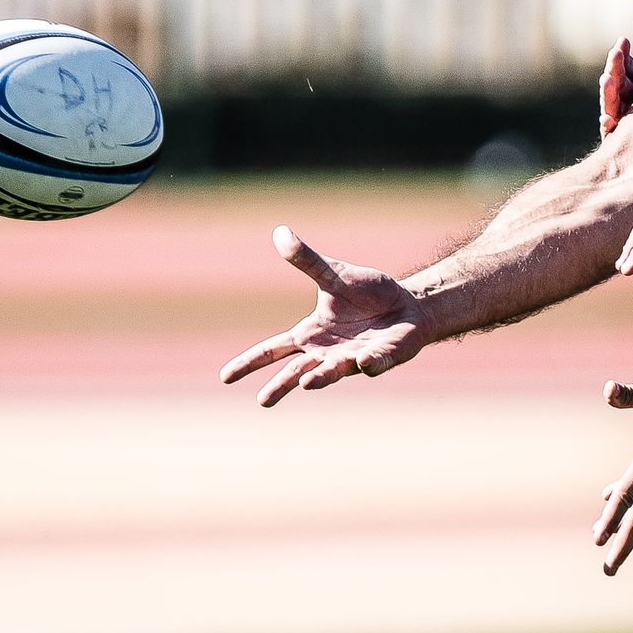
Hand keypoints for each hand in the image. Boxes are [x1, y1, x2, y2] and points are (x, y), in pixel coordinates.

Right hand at [220, 226, 429, 406]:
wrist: (407, 304)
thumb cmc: (368, 293)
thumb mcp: (335, 274)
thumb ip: (308, 261)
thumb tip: (280, 232)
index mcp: (311, 334)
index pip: (273, 350)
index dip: (249, 362)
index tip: (225, 377)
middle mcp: (327, 353)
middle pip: (297, 373)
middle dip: (280, 386)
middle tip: (263, 400)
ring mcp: (353, 359)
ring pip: (332, 373)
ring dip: (320, 378)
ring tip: (306, 384)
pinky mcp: (381, 359)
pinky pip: (373, 364)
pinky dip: (369, 363)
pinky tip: (365, 360)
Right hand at [598, 18, 632, 138]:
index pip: (625, 68)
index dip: (621, 55)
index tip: (624, 40)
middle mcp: (628, 102)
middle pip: (616, 83)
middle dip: (615, 67)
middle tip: (616, 52)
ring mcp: (624, 121)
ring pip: (611, 104)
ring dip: (607, 92)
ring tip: (607, 79)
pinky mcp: (622, 141)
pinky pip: (612, 134)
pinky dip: (608, 125)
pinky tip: (608, 119)